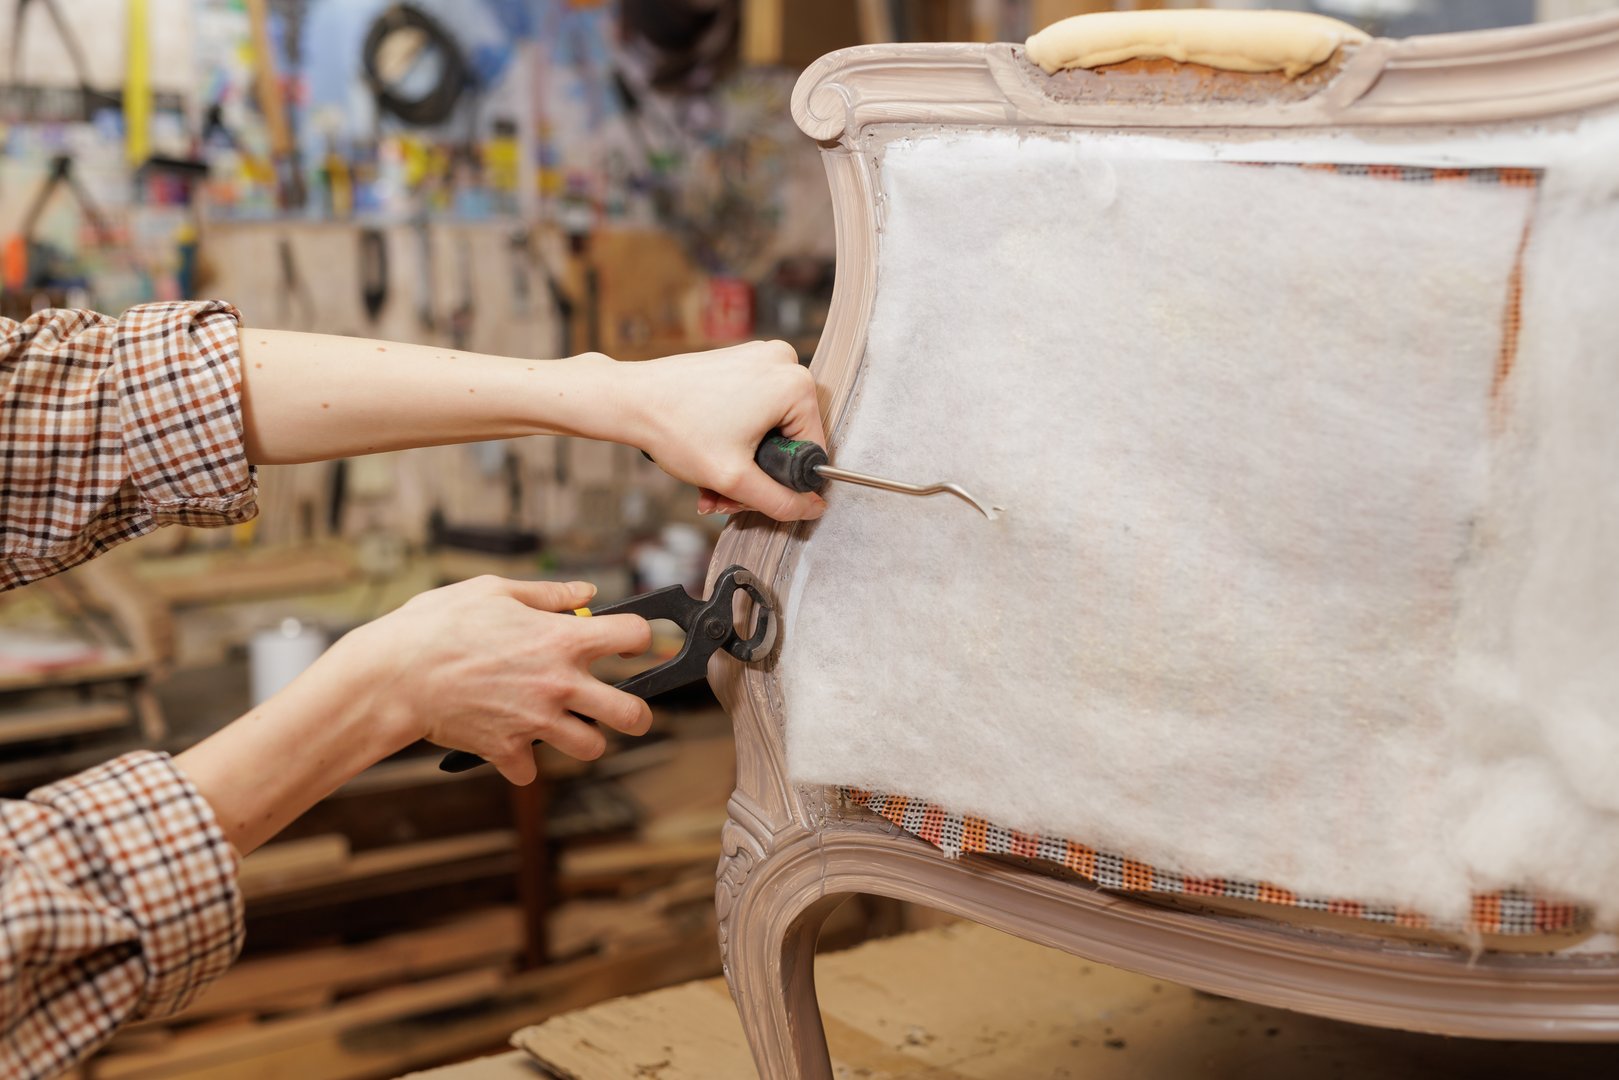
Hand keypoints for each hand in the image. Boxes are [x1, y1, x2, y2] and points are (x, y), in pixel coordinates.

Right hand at [339, 576, 652, 783]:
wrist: (393, 675)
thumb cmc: (437, 625)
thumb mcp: (493, 590)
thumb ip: (548, 594)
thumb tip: (586, 592)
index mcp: (563, 640)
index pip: (634, 637)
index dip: (638, 638)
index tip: (628, 644)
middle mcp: (560, 684)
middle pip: (632, 713)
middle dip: (637, 713)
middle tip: (625, 708)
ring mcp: (536, 722)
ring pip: (591, 748)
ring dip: (584, 739)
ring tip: (567, 726)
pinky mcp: (508, 750)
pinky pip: (531, 770)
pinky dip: (522, 762)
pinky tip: (510, 742)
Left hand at [627, 340, 828, 520]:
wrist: (630, 400)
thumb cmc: (676, 428)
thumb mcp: (734, 479)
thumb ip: (781, 502)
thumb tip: (813, 509)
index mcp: (795, 385)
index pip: (811, 451)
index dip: (783, 483)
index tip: (747, 495)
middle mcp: (784, 363)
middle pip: (789, 438)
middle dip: (756, 475)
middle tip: (724, 495)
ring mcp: (761, 358)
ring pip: (769, 427)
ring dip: (743, 461)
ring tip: (710, 482)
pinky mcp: (741, 361)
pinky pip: (754, 408)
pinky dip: (735, 436)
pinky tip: (709, 455)